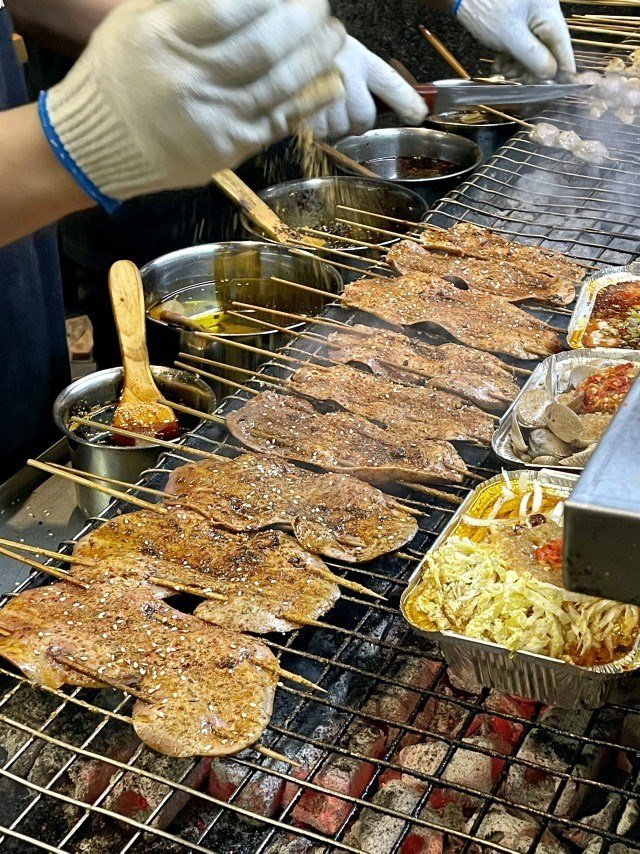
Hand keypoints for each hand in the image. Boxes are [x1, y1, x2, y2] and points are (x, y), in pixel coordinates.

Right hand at [39, 0, 345, 209]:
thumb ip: (186, 0)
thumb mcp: (137, 20)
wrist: (101, 146)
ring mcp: (213, 119)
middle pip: (262, 46)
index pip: (227, 8)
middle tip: (320, 3)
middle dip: (302, 20)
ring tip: (333, 34)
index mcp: (162, 39)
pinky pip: (280, 120)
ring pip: (278, 84)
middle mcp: (189, 81)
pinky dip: (311, 98)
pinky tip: (331, 78)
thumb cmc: (121, 73)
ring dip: (316, 55)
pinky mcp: (229, 148)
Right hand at [307, 36, 427, 138]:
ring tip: (321, 101)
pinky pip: (319, 133)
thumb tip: (409, 108)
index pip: (390, 84)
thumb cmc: (314, 53)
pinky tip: (309, 108)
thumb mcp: (347, 55)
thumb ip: (370, 79)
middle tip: (342, 104)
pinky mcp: (305, 109)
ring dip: (333, 123)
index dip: (406, 102)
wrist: (278, 49)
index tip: (417, 115)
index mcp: (359, 59)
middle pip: (363, 119)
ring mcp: (325, 93)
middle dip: (355, 120)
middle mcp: (346, 74)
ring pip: (340, 129)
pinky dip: (315, 126)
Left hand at [454, 0, 574, 78]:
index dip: (561, 74)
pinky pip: (520, 48)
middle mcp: (544, 17)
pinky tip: (499, 63)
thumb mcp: (510, 36)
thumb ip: (533, 57)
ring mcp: (530, 21)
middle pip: (548, 55)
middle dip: (531, 71)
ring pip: (532, 54)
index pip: (565, 50)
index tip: (555, 92)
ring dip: (518, 67)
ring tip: (502, 69)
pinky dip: (510, 59)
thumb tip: (550, 75)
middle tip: (514, 77)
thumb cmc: (487, 6)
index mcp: (549, 15)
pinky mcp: (517, 25)